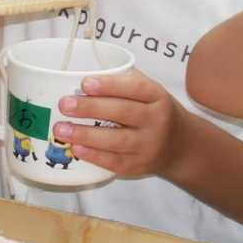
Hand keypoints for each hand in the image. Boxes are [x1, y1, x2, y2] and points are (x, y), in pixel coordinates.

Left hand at [53, 69, 192, 179]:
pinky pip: (114, 161)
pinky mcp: (139, 166)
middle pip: (123, 112)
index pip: (135, 88)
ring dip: (86, 134)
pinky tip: (76, 148)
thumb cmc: (155, 111)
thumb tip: (83, 77)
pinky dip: (94, 156)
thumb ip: (124, 82)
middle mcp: (156, 120)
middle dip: (91, 108)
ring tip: (61, 129)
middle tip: (64, 105)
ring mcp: (148, 145)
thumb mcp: (150, 91)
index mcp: (157, 96)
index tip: (85, 83)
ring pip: (117, 140)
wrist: (180, 146)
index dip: (110, 85)